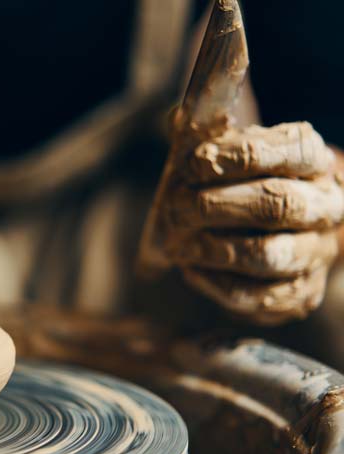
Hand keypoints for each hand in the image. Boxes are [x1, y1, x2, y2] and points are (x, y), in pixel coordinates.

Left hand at [160, 122, 342, 323]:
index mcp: (312, 160)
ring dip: (214, 249)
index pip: (293, 150)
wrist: (267, 228)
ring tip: (179, 242)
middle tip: (176, 207)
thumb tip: (184, 106)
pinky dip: (215, 284)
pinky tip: (191, 268)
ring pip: (269, 256)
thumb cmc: (235, 178)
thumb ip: (207, 121)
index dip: (240, 156)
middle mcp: (326, 206)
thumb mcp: (224, 144)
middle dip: (217, 206)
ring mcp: (316, 253)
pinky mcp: (298, 294)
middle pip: (279, 205)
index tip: (194, 162)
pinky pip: (257, 297)